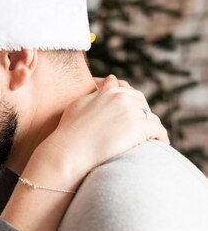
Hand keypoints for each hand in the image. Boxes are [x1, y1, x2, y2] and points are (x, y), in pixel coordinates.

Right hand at [38, 75, 168, 180]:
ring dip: (151, 128)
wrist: (69, 151)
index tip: (130, 115)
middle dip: (143, 115)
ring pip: (152, 118)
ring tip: (150, 139)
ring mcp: (131, 112)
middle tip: (141, 129)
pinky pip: (159, 131)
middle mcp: (122, 98)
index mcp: (109, 91)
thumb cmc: (69, 131)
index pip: (128, 91)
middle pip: (143, 104)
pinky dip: (161, 138)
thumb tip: (111, 79)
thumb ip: (99, 91)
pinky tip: (158, 145)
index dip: (131, 103)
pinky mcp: (139, 128)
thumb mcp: (79, 104)